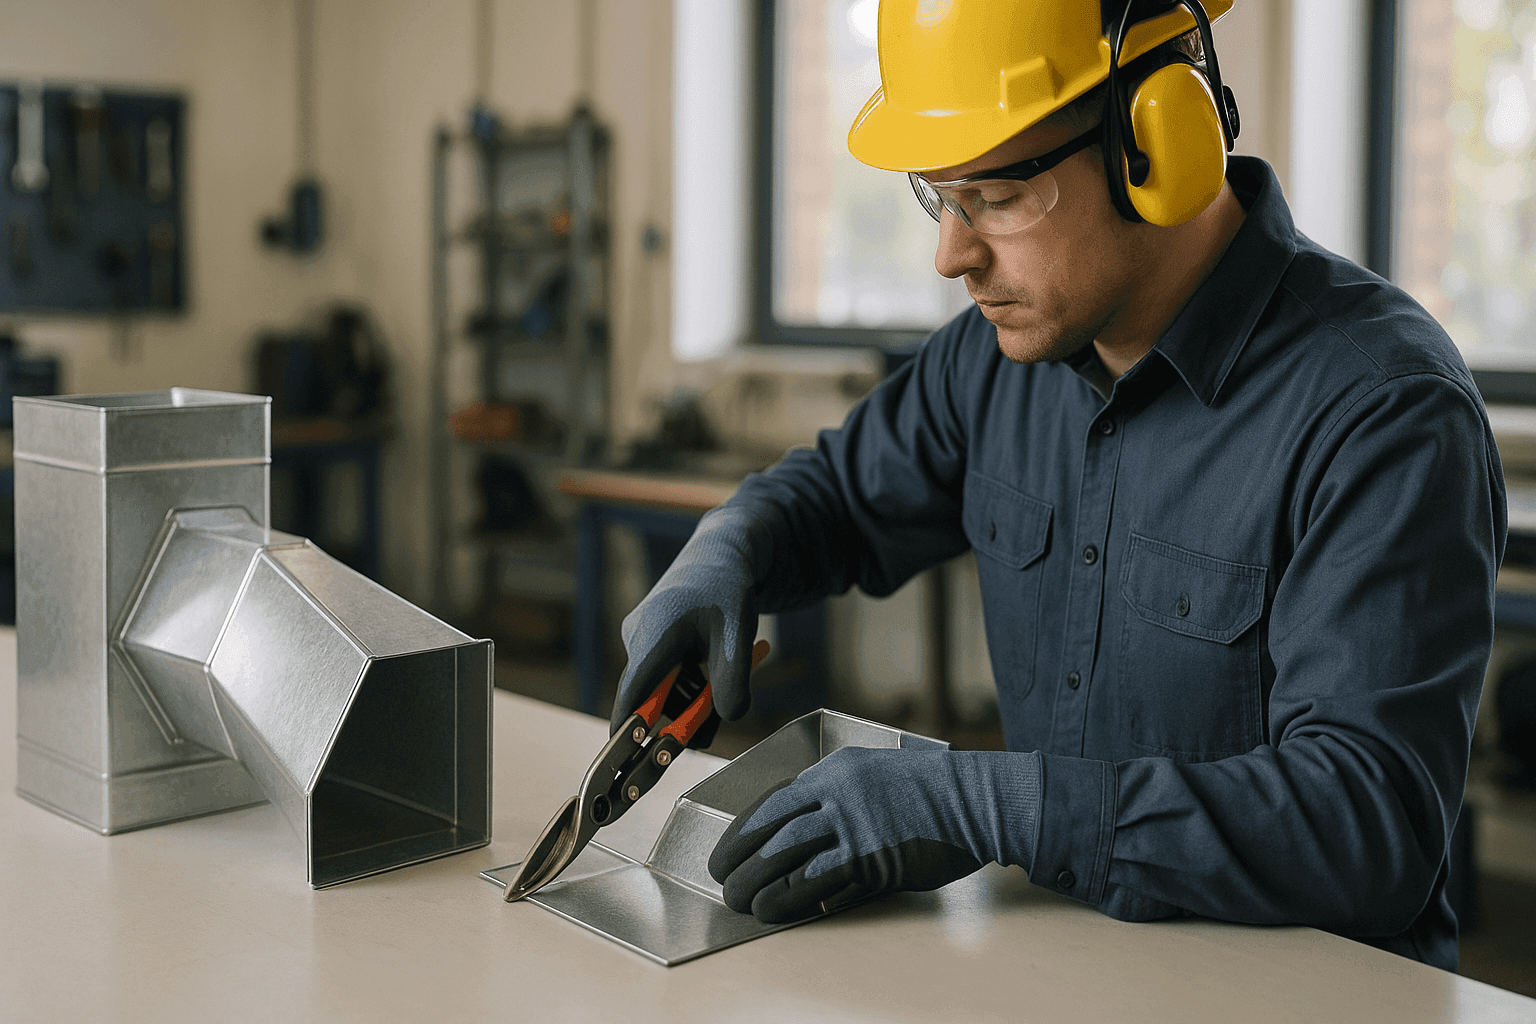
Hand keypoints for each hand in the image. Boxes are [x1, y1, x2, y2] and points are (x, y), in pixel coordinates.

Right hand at [611, 506, 768, 741]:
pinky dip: (684, 682)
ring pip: (658, 686)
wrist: (721, 554)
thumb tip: (730, 718)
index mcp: (653, 637)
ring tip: (721, 694)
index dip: (629, 731)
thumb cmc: (728, 590)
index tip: (623, 762)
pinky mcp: (648, 637)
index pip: (633, 695)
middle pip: (651, 697)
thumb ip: (734, 680)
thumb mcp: (737, 636)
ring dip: (686, 699)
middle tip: (708, 731)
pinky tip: (709, 677)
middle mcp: (638, 638)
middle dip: (679, 717)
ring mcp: (640, 637)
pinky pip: (662, 672)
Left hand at [708, 746, 1042, 922]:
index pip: (775, 799)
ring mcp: (854, 824)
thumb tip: (807, 829)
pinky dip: (788, 896)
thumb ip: (841, 795)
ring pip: (785, 853)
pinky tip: (772, 908)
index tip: (728, 847)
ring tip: (738, 899)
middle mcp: (838, 792)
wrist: (976, 800)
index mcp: (837, 770)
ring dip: (755, 880)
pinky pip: (816, 879)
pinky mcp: (871, 856)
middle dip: (739, 855)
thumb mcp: (878, 774)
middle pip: (772, 827)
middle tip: (722, 877)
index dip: (745, 827)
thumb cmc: (933, 792)